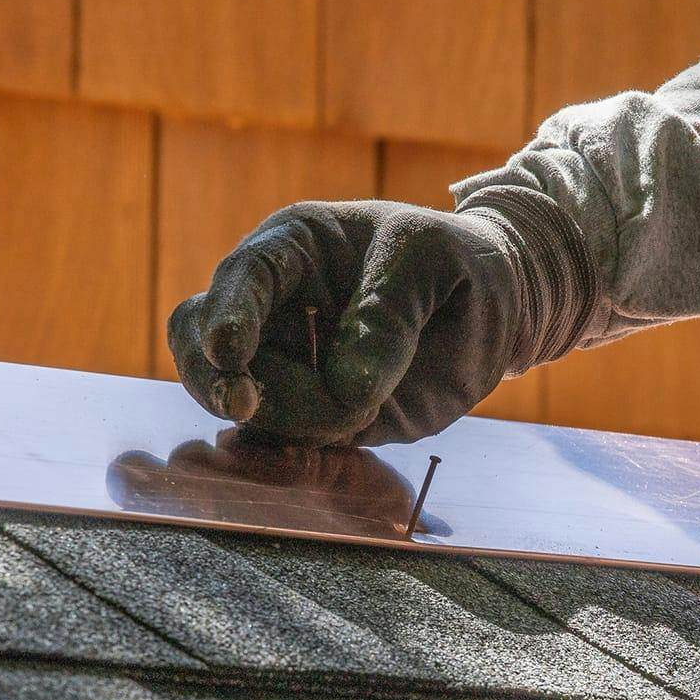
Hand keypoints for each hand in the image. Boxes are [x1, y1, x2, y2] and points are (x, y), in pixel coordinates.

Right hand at [168, 191, 591, 446]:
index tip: (229, 352)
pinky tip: (339, 436)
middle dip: (217, 379)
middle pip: (203, 343)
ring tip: (365, 409)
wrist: (495, 308)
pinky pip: (279, 442)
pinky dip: (295, 450)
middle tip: (247, 405)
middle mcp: (275, 308)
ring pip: (241, 404)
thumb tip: (346, 386)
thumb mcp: (435, 261)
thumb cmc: (457, 263)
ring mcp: (288, 365)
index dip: (227, 313)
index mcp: (294, 249)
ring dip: (290, 419)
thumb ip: (391, 313)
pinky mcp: (312, 415)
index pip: (243, 277)